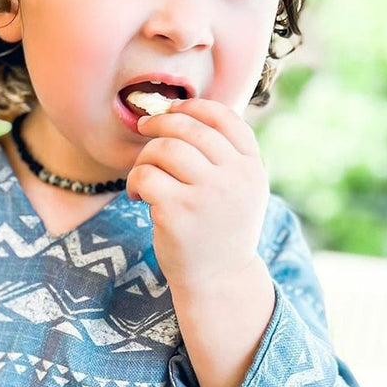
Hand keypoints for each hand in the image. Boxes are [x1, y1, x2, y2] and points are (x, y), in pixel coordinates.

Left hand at [125, 98, 268, 290]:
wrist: (219, 279)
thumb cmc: (221, 229)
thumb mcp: (241, 189)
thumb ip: (225, 155)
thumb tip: (181, 111)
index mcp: (251, 166)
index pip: (223, 118)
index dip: (193, 107)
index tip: (172, 110)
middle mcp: (233, 177)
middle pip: (187, 129)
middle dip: (159, 124)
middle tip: (144, 131)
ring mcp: (206, 194)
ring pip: (162, 149)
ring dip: (144, 158)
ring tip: (144, 178)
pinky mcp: (177, 211)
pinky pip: (144, 175)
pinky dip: (134, 182)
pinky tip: (139, 197)